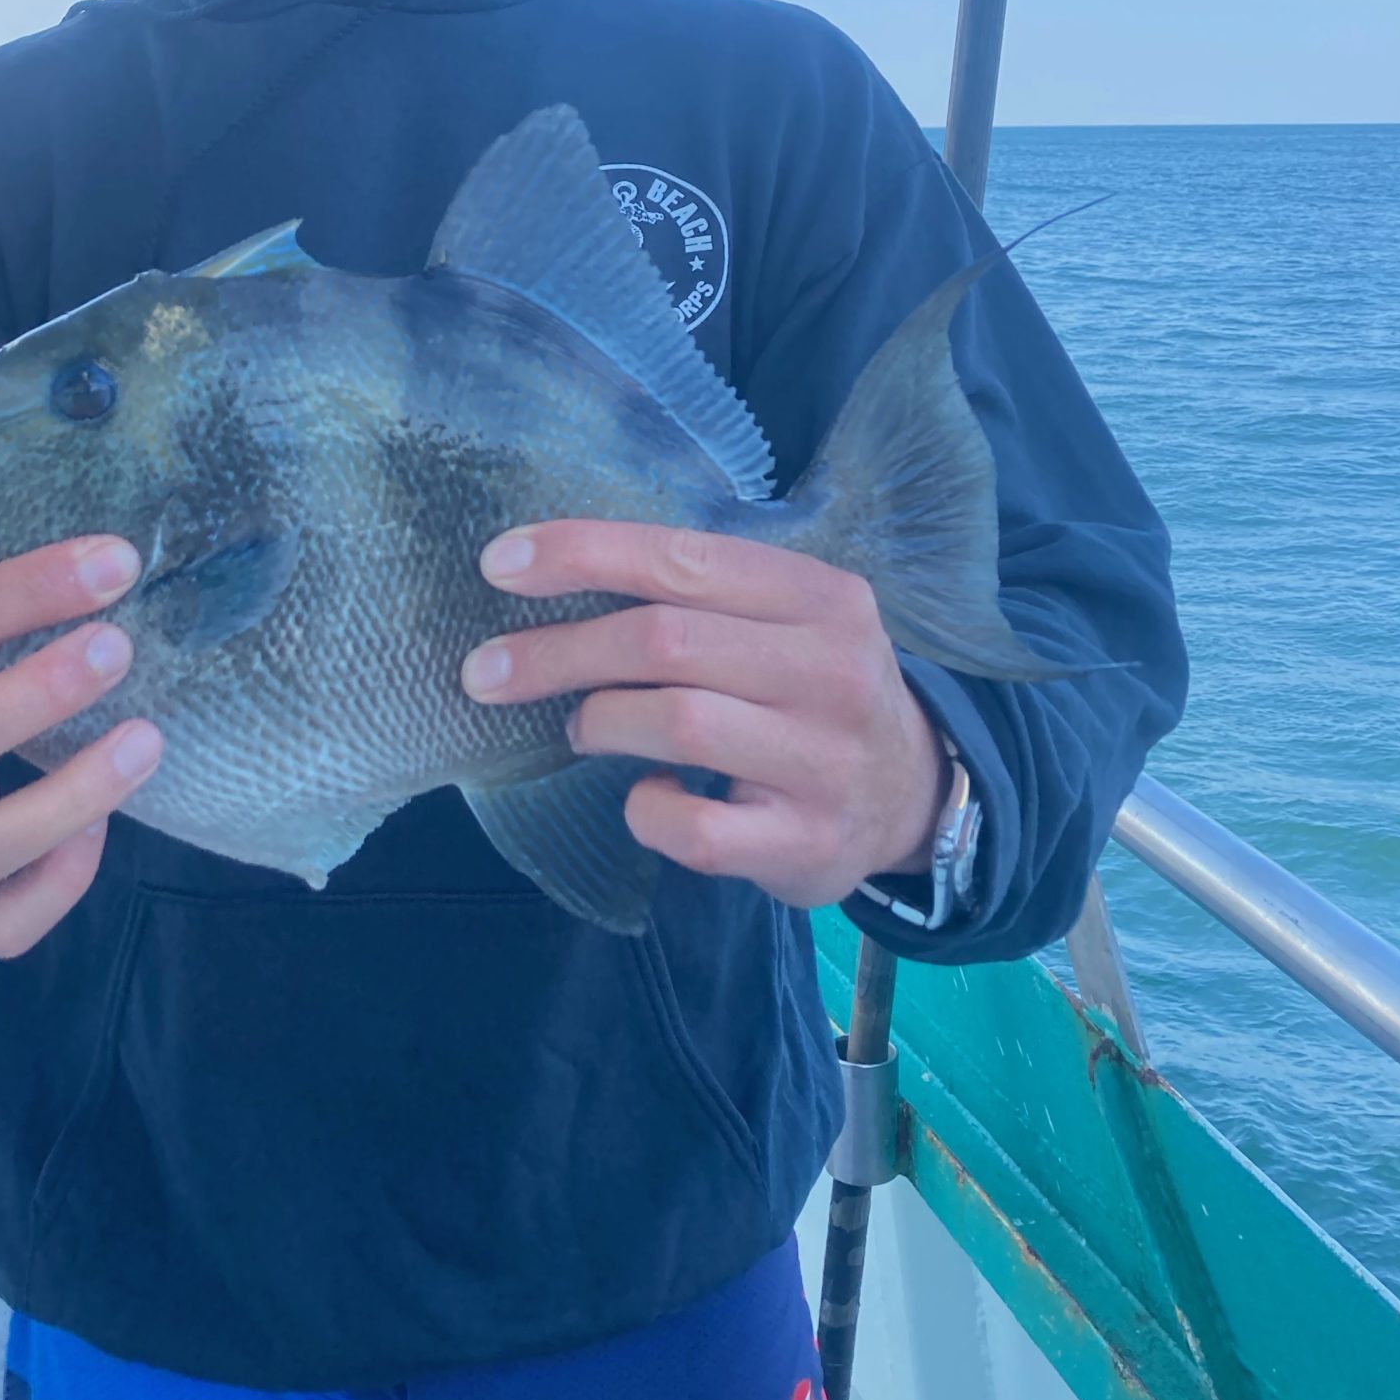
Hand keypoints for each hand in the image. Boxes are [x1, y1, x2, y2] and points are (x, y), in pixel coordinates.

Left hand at [461, 521, 950, 910]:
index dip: (581, 555)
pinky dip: (646, 810)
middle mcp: (832, 670)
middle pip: (665, 642)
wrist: (914, 794)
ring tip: (581, 727)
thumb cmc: (811, 688)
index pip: (683, 558)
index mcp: (820, 596)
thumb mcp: (783, 619)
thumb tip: (547, 570)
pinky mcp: (806, 845)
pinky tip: (648, 795)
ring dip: (600, 721)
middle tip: (486, 672)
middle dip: (558, 652)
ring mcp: (824, 761)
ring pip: (677, 724)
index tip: (498, 565)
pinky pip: (694, 830)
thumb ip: (695, 594)